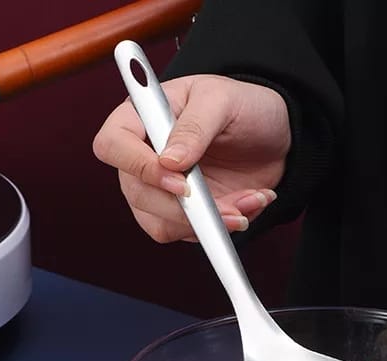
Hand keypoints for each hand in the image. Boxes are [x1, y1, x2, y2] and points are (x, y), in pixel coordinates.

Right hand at [92, 74, 290, 241]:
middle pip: (138, 195)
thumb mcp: (222, 101)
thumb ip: (195, 127)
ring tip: (249, 201)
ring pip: (162, 224)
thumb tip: (169, 162)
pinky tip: (249, 204)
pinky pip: (193, 234)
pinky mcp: (187, 213)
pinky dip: (225, 227)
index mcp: (142, 118)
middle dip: (186, 208)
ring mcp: (163, 189)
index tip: (180, 181)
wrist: (273, 135)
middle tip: (229, 205)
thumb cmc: (242, 106)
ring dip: (210, 222)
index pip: (113, 146)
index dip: (139, 168)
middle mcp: (145, 157)